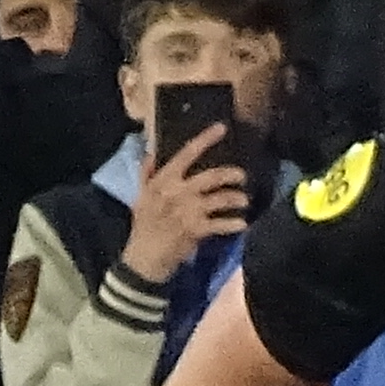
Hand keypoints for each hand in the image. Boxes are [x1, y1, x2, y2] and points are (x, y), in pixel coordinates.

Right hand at [116, 120, 249, 287]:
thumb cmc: (143, 226)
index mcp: (164, 180)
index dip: (205, 139)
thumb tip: (150, 153)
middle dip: (231, 174)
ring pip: (220, 198)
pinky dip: (233, 224)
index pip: (186, 154)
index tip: (221, 128)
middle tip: (242, 176)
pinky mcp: (196, 229)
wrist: (144, 257)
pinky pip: (221, 224)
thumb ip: (146, 174)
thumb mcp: (140, 197)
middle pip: (212, 176)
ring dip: (236, 198)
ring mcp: (189, 210)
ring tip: (244, 201)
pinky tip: (242, 224)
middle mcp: (178, 191)